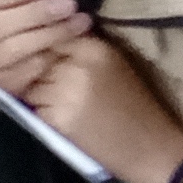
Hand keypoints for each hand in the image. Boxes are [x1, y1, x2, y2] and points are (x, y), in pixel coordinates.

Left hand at [28, 34, 182, 182]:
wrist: (152, 146)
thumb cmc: (136, 105)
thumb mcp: (115, 64)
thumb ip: (82, 50)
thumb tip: (46, 38)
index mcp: (95, 48)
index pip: (53, 36)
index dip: (49, 49)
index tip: (54, 60)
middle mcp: (77, 65)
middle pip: (37, 59)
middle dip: (40, 71)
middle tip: (59, 87)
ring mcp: (65, 92)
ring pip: (31, 84)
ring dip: (38, 93)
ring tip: (64, 104)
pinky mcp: (58, 118)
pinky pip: (34, 108)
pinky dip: (42, 113)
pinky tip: (65, 120)